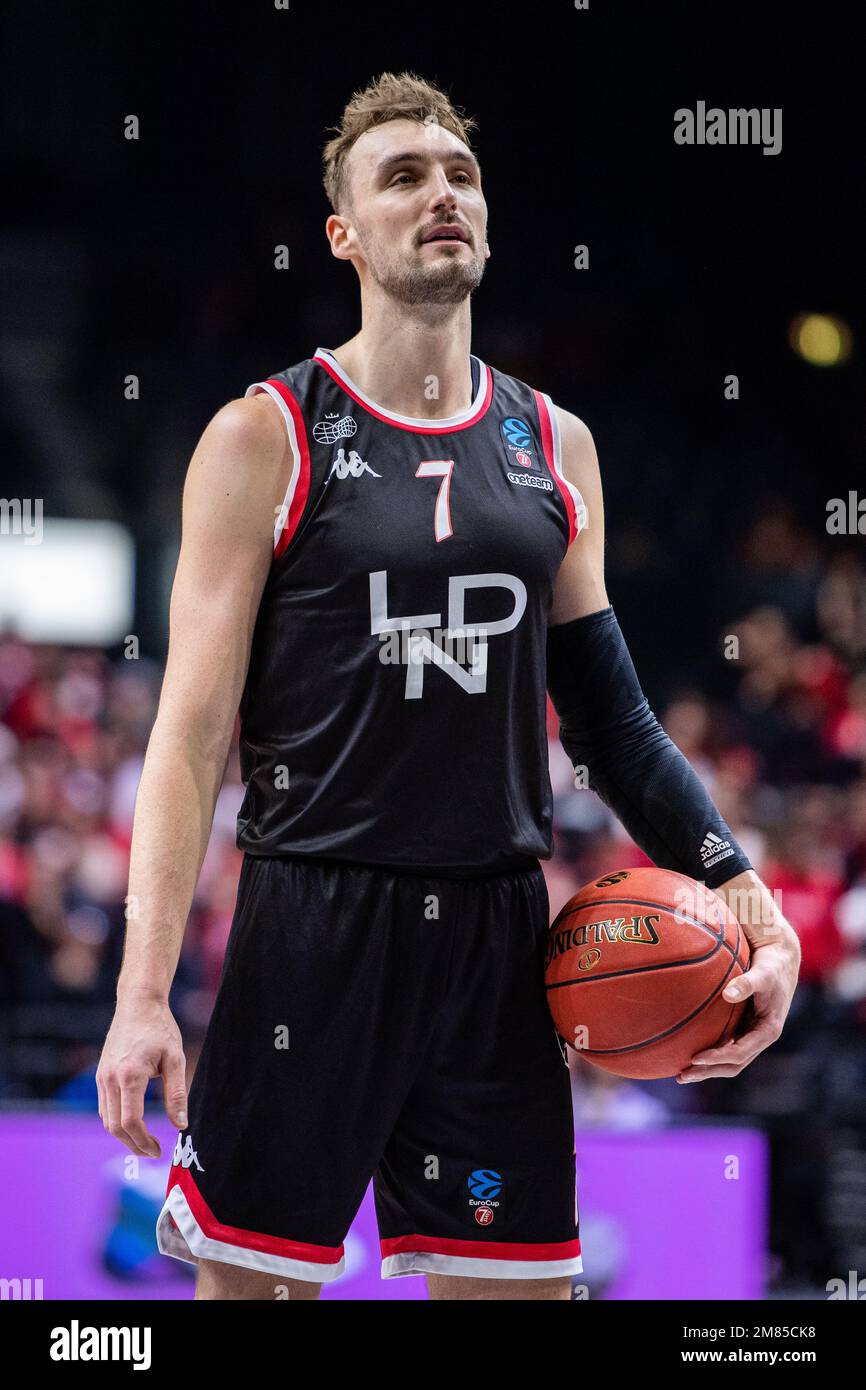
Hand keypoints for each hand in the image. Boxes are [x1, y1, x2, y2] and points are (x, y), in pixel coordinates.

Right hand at [96, 994, 187, 1155]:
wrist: (138, 1004)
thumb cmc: (160, 1029)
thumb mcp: (175, 1059)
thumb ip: (176, 1094)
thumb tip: (181, 1125)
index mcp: (129, 1075)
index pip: (130, 1121)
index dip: (144, 1141)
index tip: (159, 1150)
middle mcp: (110, 1079)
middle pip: (115, 1126)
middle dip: (133, 1144)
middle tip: (153, 1152)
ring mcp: (101, 1077)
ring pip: (106, 1119)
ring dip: (124, 1135)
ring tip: (145, 1142)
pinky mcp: (100, 1074)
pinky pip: (104, 1107)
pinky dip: (116, 1121)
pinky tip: (133, 1123)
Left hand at [676, 928, 800, 1082]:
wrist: (780, 960)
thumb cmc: (772, 966)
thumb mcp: (764, 973)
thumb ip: (747, 983)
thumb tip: (728, 993)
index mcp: (767, 1031)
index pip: (739, 1053)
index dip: (717, 1058)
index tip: (695, 1058)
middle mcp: (759, 1038)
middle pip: (732, 1065)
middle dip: (708, 1072)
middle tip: (681, 1076)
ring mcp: (750, 1034)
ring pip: (727, 1060)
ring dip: (706, 1068)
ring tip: (680, 1073)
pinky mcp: (742, 1027)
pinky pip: (724, 1045)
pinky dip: (708, 1052)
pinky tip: (687, 1051)